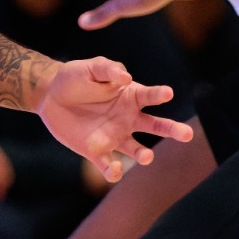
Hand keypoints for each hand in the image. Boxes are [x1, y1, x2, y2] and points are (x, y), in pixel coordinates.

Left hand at [37, 57, 193, 180]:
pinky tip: (114, 170)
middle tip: (188, 134)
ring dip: (143, 154)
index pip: (149, 96)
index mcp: (130, 96)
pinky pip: (109, 165)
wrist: (51, 96)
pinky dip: (113, 171)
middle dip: (172, 130)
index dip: (159, 94)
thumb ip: (108, 70)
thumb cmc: (76, 77)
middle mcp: (128, 118)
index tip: (168, 93)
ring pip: (136, 149)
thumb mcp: (90, 67)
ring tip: (147, 156)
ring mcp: (114, 137)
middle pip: (155, 126)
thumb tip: (126, 78)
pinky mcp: (96, 152)